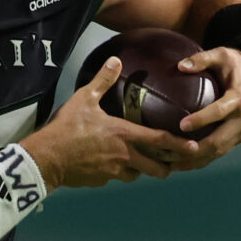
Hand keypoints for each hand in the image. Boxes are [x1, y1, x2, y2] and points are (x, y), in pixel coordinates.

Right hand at [22, 57, 188, 188]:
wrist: (47, 158)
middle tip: (172, 163)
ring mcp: (112, 171)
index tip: (194, 148)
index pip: (160, 141)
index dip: (180, 146)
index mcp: (124, 135)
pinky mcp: (100, 180)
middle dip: (167, 167)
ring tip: (142, 164)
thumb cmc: (66, 128)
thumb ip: (103, 81)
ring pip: (136, 175)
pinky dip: (117, 173)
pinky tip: (111, 166)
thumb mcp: (84, 99)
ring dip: (142, 170)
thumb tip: (115, 60)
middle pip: (155, 168)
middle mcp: (124, 156)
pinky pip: (115, 178)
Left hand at [169, 46, 240, 165]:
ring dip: (195, 160)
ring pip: (218, 151)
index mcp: (239, 98)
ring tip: (170, 164)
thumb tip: (180, 66)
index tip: (181, 125)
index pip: (220, 112)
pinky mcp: (240, 137)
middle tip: (169, 153)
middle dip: (194, 150)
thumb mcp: (221, 54)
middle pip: (218, 140)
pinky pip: (220, 152)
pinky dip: (202, 159)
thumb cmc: (235, 65)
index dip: (201, 120)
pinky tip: (182, 163)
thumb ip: (202, 59)